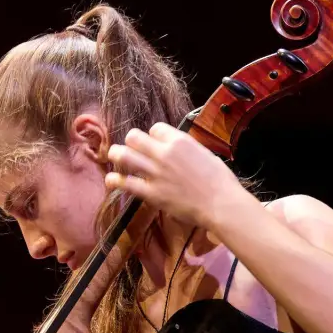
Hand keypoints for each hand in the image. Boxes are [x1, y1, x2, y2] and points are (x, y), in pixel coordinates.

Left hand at [105, 123, 248, 230]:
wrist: (221, 203)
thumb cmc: (219, 179)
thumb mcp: (204, 153)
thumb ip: (185, 148)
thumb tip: (174, 147)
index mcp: (180, 141)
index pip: (154, 128)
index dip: (152, 135)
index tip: (153, 144)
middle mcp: (164, 153)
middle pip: (134, 137)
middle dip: (130, 141)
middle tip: (129, 149)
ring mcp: (155, 173)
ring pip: (124, 156)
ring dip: (116, 155)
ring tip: (114, 157)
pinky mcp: (150, 192)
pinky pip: (125, 182)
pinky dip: (114, 180)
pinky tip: (111, 179)